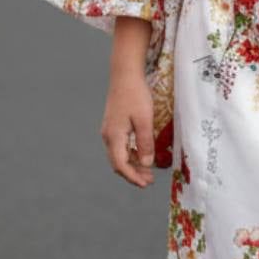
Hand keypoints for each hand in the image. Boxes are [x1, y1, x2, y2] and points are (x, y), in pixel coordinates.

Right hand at [101, 16, 155, 187]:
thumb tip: (147, 163)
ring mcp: (109, 131)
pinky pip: (120, 146)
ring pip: (119, 155)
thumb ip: (145, 142)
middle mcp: (108, 136)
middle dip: (133, 174)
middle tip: (149, 181)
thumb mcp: (145, 120)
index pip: (121, 164)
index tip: (146, 184)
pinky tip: (143, 155)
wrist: (124, 75)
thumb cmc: (135, 95)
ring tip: (148, 171)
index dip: (133, 177)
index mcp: (114, 136)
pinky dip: (131, 154)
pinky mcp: (113, 126)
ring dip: (133, 165)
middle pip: (118, 163)